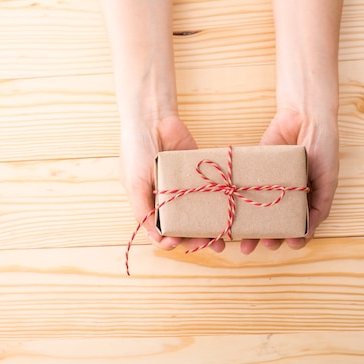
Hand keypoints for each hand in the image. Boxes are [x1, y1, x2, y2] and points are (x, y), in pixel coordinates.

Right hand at [120, 115, 224, 252]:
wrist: (152, 119)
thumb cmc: (136, 151)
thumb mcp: (134, 184)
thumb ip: (143, 211)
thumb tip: (155, 238)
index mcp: (150, 204)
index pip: (161, 231)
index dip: (169, 240)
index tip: (176, 242)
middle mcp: (169, 200)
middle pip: (184, 227)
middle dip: (195, 238)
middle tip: (207, 244)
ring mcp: (185, 188)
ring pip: (200, 214)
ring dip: (210, 227)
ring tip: (222, 237)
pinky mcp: (201, 175)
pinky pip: (212, 193)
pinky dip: (220, 205)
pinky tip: (229, 214)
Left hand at [240, 108, 338, 253]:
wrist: (304, 115)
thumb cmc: (323, 146)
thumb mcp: (328, 177)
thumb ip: (320, 203)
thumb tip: (308, 231)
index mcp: (306, 199)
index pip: (298, 225)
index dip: (294, 237)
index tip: (291, 245)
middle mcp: (285, 195)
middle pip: (274, 223)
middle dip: (268, 237)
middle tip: (264, 245)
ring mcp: (267, 185)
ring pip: (255, 213)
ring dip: (250, 229)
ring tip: (244, 240)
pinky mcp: (252, 173)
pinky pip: (243, 191)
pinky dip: (236, 205)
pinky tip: (230, 215)